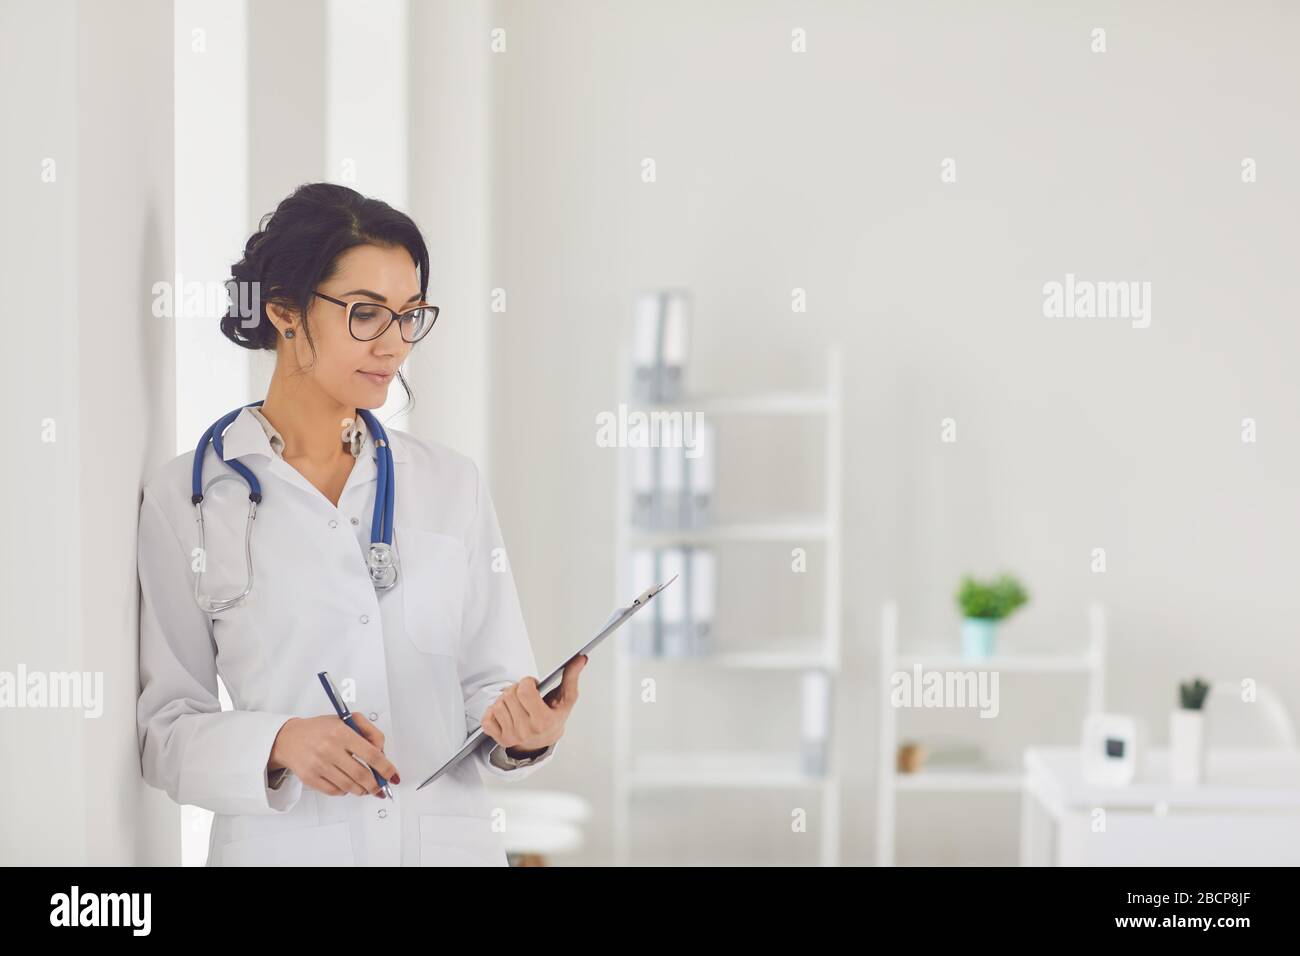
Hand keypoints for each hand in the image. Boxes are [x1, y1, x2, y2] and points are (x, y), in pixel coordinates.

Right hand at [269, 713, 399, 797]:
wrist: (289, 739)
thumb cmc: (321, 730)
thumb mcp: (347, 720)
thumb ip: (370, 732)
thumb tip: (382, 753)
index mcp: (341, 732)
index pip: (371, 754)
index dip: (385, 768)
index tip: (392, 775)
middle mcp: (329, 749)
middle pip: (361, 774)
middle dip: (376, 784)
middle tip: (381, 786)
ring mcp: (318, 765)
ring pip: (349, 786)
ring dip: (362, 790)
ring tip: (367, 787)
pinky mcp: (309, 778)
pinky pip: (335, 791)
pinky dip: (345, 791)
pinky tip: (348, 785)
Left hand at [481, 655, 586, 753]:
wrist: (544, 741)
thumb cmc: (555, 717)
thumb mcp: (566, 699)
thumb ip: (571, 677)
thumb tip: (580, 659)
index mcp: (543, 721)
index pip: (524, 691)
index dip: (527, 682)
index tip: (533, 684)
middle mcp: (526, 731)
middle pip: (509, 695)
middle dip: (516, 688)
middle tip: (525, 693)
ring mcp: (512, 737)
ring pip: (497, 705)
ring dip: (505, 699)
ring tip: (517, 703)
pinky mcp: (500, 739)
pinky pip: (486, 719)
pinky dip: (493, 712)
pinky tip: (506, 712)